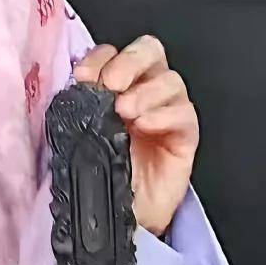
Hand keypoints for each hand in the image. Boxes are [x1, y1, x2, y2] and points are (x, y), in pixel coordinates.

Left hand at [72, 34, 198, 237]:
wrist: (116, 212)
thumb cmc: (99, 166)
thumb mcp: (82, 127)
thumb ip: (83, 100)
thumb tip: (80, 79)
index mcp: (116, 82)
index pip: (114, 51)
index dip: (100, 58)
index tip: (84, 77)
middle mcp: (144, 89)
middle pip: (149, 51)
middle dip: (130, 62)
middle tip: (112, 85)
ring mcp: (167, 111)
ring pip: (170, 80)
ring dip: (145, 92)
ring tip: (125, 113)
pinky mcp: (185, 136)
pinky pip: (184, 113)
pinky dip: (164, 114)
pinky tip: (145, 126)